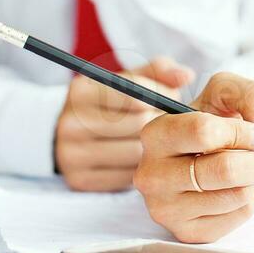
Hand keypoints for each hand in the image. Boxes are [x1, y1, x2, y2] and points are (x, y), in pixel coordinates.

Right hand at [55, 56, 193, 191]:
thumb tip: (187, 75)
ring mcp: (71, 154)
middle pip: (136, 125)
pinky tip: (146, 159)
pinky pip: (124, 177)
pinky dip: (140, 168)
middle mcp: (71, 123)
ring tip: (162, 140)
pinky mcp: (79, 180)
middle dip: (161, 122)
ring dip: (155, 148)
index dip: (161, 96)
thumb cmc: (108, 102)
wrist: (66, 134)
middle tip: (172, 121)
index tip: (174, 97)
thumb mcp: (125, 80)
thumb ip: (157, 72)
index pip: (134, 94)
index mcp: (80, 91)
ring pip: (134, 153)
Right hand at [134, 72, 253, 242]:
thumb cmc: (211, 121)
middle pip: (224, 170)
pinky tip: (233, 188)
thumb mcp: (225, 92)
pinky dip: (247, 199)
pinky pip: (237, 216)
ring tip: (244, 168)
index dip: (242, 132)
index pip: (204, 132)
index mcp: (156, 133)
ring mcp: (166, 208)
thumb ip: (251, 95)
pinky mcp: (186, 232)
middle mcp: (152, 174)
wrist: (199, 154)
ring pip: (235, 195)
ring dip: (253, 179)